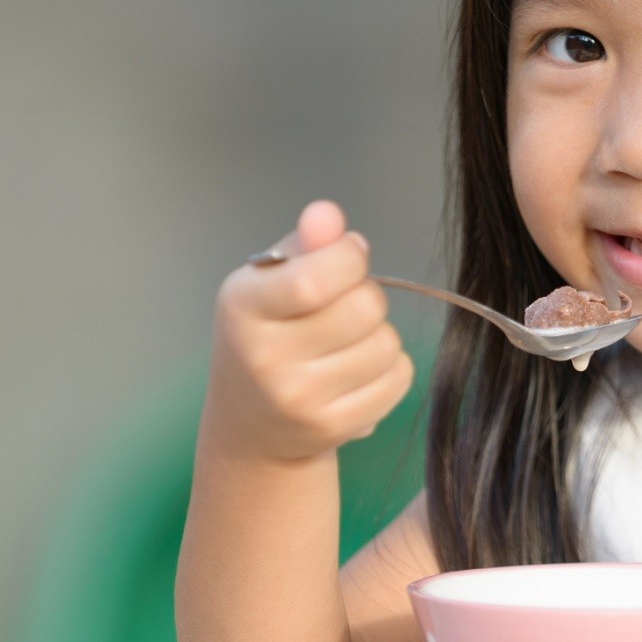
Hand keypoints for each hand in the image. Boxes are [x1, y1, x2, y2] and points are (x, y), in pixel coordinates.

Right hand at [200, 200, 415, 463]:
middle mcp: (264, 357)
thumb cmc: (266, 336)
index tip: (348, 257)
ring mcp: (297, 398)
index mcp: (244, 307)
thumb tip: (327, 213)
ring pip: (386, 344)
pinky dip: (390, 369)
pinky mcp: (330, 427)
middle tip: (343, 308)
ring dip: (379, 335)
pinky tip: (358, 373)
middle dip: (367, 297)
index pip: (317, 278)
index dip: (351, 258)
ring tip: (347, 343)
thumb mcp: (270, 282)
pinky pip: (398, 379)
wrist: (249, 424)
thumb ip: (304, 243)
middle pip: (365, 308)